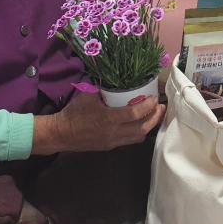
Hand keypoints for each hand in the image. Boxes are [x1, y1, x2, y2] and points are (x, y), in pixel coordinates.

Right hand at [32, 92, 164, 154]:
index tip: (154, 97)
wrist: (61, 133)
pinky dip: (139, 132)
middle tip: (161, 107)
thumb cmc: (74, 112)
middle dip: (155, 117)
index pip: (135, 114)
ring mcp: (113, 142)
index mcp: (109, 119)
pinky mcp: (110, 146)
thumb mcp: (88, 94)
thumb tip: (115, 77)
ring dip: (149, 126)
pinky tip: (140, 123)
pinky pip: (130, 141)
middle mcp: (114, 133)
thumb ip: (103, 87)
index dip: (148, 106)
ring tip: (155, 115)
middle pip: (143, 128)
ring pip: (138, 137)